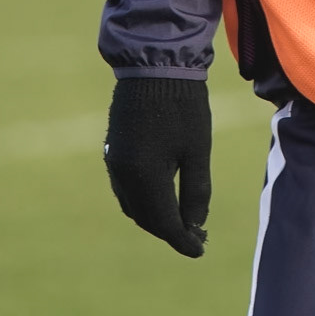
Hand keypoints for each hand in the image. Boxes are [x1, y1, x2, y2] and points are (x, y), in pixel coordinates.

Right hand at [104, 77, 211, 256]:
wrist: (154, 65)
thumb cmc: (182, 105)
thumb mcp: (197, 149)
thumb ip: (196, 190)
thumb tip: (195, 225)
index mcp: (145, 177)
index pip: (164, 223)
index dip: (183, 240)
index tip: (200, 250)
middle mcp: (123, 175)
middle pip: (146, 217)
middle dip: (170, 230)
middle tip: (197, 235)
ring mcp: (115, 163)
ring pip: (134, 204)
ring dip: (156, 216)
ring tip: (184, 219)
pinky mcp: (114, 151)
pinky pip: (127, 188)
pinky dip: (145, 199)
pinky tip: (164, 195)